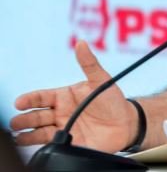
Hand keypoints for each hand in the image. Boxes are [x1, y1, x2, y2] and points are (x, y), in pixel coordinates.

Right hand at [10, 41, 137, 152]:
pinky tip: (39, 146)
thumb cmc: (112, 99)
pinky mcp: (70, 144)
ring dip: (27, 136)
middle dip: (24, 120)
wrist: (127, 122)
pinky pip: (54, 146)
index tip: (20, 102)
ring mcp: (64, 129)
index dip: (29, 100)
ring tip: (19, 137)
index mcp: (63, 97)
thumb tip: (81, 43)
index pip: (41, 97)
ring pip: (39, 133)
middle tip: (16, 122)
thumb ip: (89, 63)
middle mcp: (60, 113)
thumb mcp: (101, 79)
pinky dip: (45, 146)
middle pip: (36, 117)